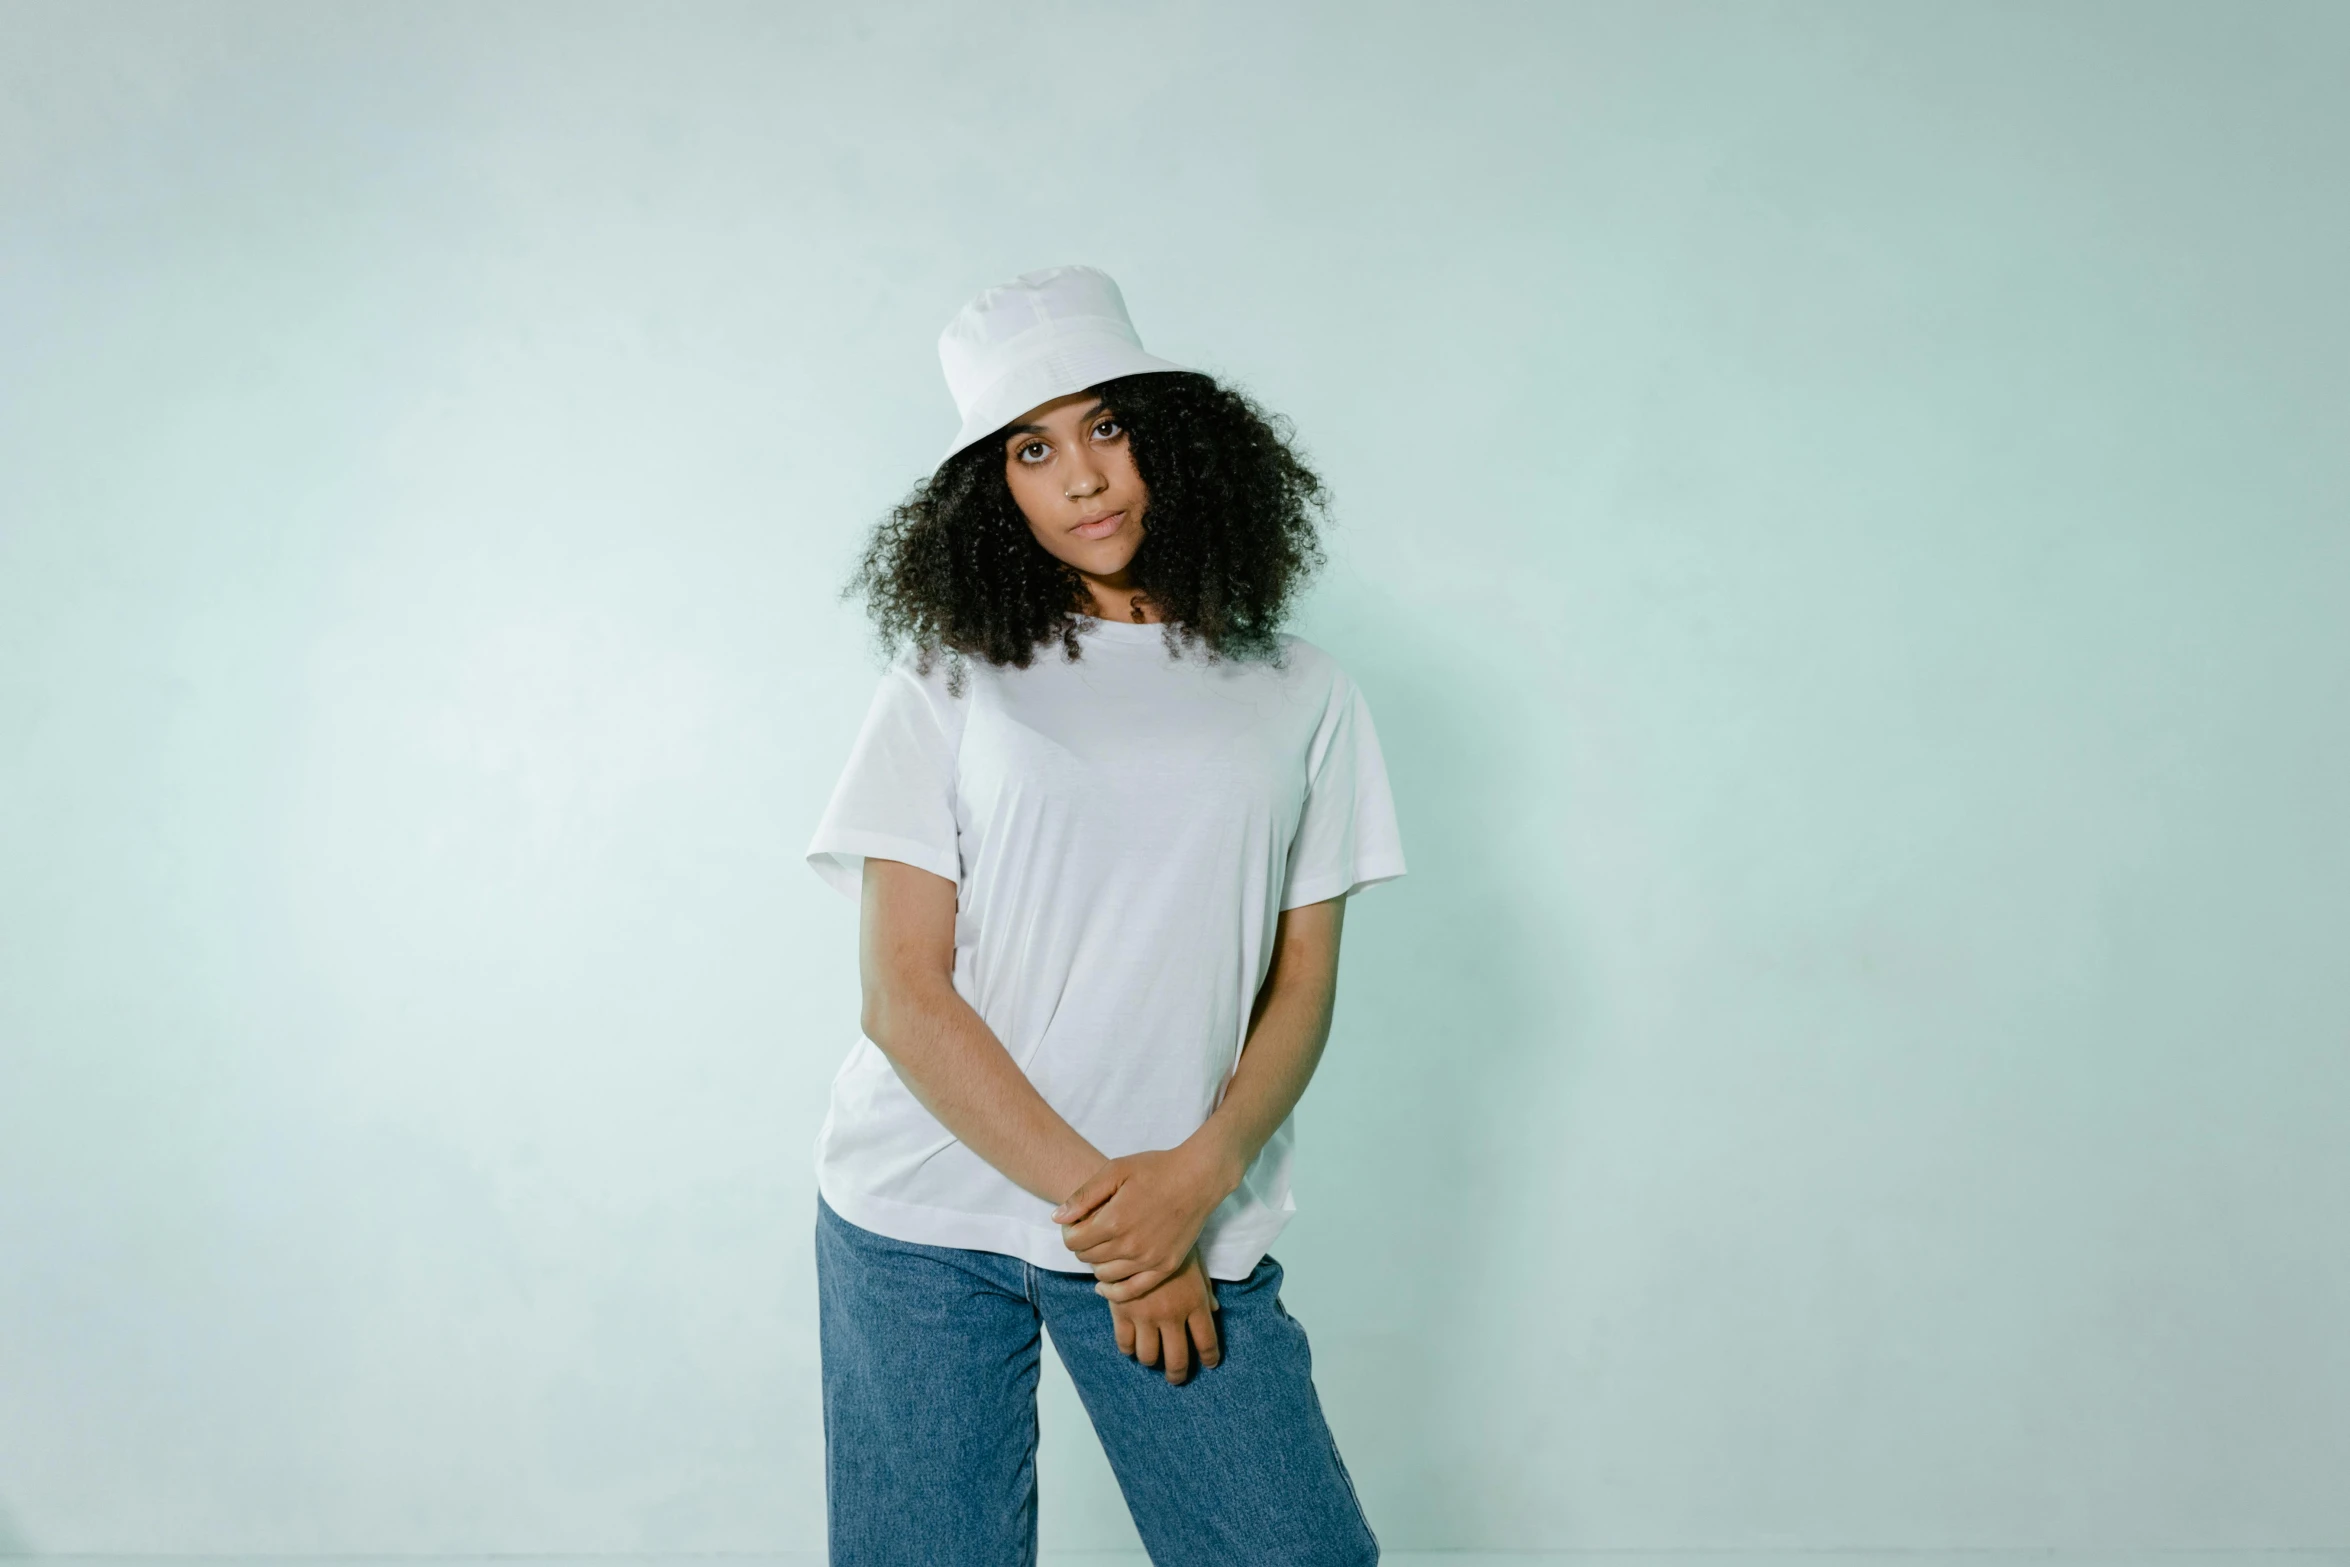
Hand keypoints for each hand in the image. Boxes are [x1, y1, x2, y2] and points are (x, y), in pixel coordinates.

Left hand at [1053, 1142, 1234, 1303]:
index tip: (1076, 1224)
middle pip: (1087, 1258)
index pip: (1074, 1241)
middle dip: (1082, 1246)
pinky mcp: (1165, 1268)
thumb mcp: (1115, 1170)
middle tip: (1090, 1233)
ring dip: (1096, 1264)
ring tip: (1103, 1248)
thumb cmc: (1156, 1169)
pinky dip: (1113, 1291)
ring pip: (1105, 1276)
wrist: (1198, 1178)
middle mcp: (1129, 1246)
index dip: (1069, 1232)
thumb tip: (1057, 1218)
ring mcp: (1148, 1260)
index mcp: (1114, 1221)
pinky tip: (1105, 1284)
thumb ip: (1084, 1196)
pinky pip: (1130, 1292)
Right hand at [1108, 1247, 1220, 1384]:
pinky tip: (1131, 1345)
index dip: (1209, 1358)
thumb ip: (1205, 1288)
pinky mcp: (1121, 1312)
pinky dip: (1128, 1348)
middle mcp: (1172, 1314)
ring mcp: (1145, 1316)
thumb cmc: (1169, 1240)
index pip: (1207, 1342)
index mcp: (1194, 1302)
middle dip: (1178, 1374)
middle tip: (1177, 1378)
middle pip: (1177, 1359)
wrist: (1134, 1228)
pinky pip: (1124, 1343)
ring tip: (1152, 1358)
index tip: (1209, 1364)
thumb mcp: (1194, 1261)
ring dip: (1151, 1360)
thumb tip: (1216, 1310)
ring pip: (1148, 1356)